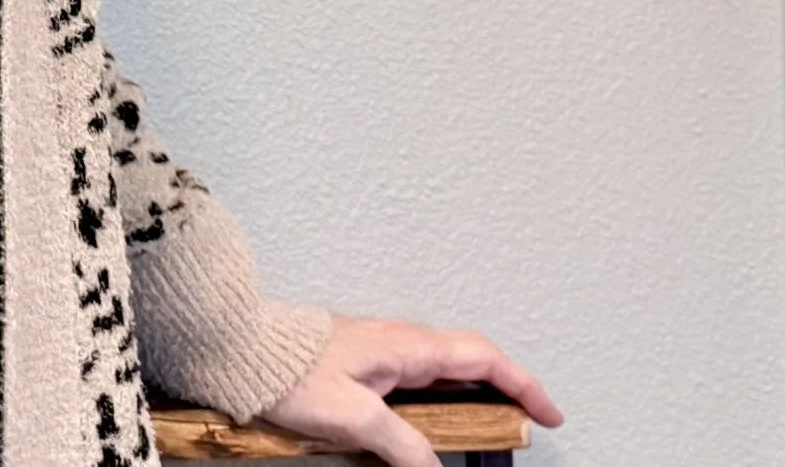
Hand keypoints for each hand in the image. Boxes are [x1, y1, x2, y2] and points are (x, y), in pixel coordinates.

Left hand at [256, 312, 564, 466]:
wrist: (236, 346)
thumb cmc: (286, 371)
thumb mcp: (353, 416)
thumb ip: (402, 444)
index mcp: (405, 345)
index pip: (482, 359)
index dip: (522, 385)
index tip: (549, 415)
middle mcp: (397, 340)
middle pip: (468, 362)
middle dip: (504, 392)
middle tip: (522, 427)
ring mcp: (378, 348)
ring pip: (441, 371)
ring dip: (469, 396)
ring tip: (483, 431)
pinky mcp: (358, 360)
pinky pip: (413, 378)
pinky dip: (436, 400)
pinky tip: (427, 425)